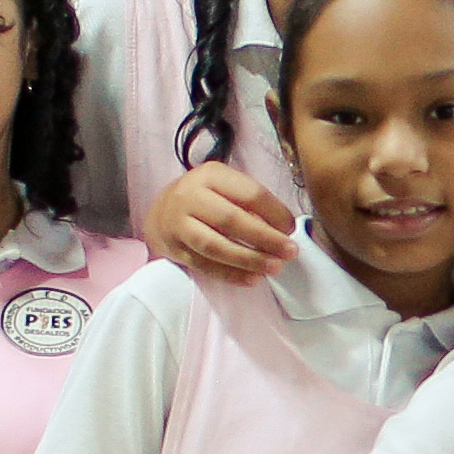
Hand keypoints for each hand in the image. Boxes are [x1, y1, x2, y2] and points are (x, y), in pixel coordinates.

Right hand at [147, 159, 300, 283]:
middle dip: (265, 239)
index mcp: (210, 175)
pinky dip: (230, 275)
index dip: (275, 213)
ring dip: (249, 260)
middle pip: (231, 220)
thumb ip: (251, 203)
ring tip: (274, 267)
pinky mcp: (174, 249)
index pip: (249, 193)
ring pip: (215, 246)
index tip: (291, 229)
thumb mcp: (225, 186)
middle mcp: (189, 196)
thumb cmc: (205, 198)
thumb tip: (282, 230)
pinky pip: (204, 266)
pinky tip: (252, 279)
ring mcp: (178, 224)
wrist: (161, 212)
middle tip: (290, 252)